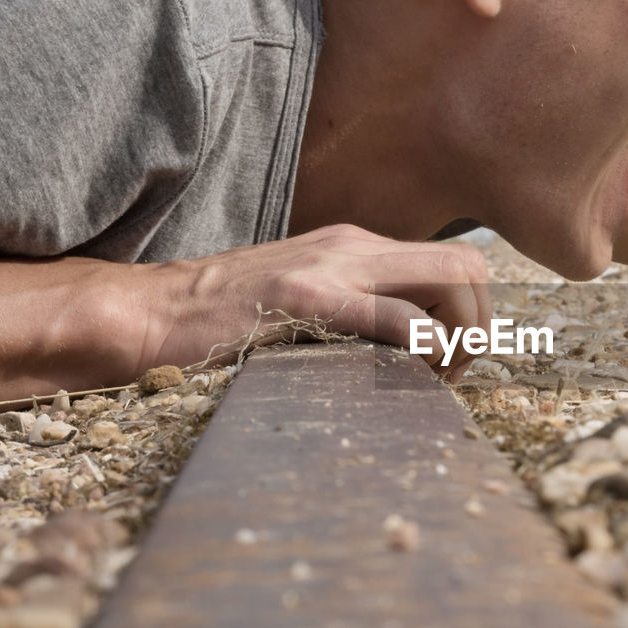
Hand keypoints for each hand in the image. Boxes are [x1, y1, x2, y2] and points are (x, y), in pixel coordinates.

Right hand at [141, 224, 491, 377]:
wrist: (147, 312)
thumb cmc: (221, 321)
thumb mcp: (300, 301)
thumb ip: (349, 311)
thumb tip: (401, 350)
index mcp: (356, 248)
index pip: (453, 262)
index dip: (472, 315)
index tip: (450, 362)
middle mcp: (354, 247)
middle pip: (468, 267)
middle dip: (480, 326)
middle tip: (450, 373)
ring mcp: (333, 268)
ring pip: (449, 281)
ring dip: (461, 337)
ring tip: (430, 379)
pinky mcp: (307, 299)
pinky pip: (395, 315)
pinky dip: (424, 345)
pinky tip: (408, 373)